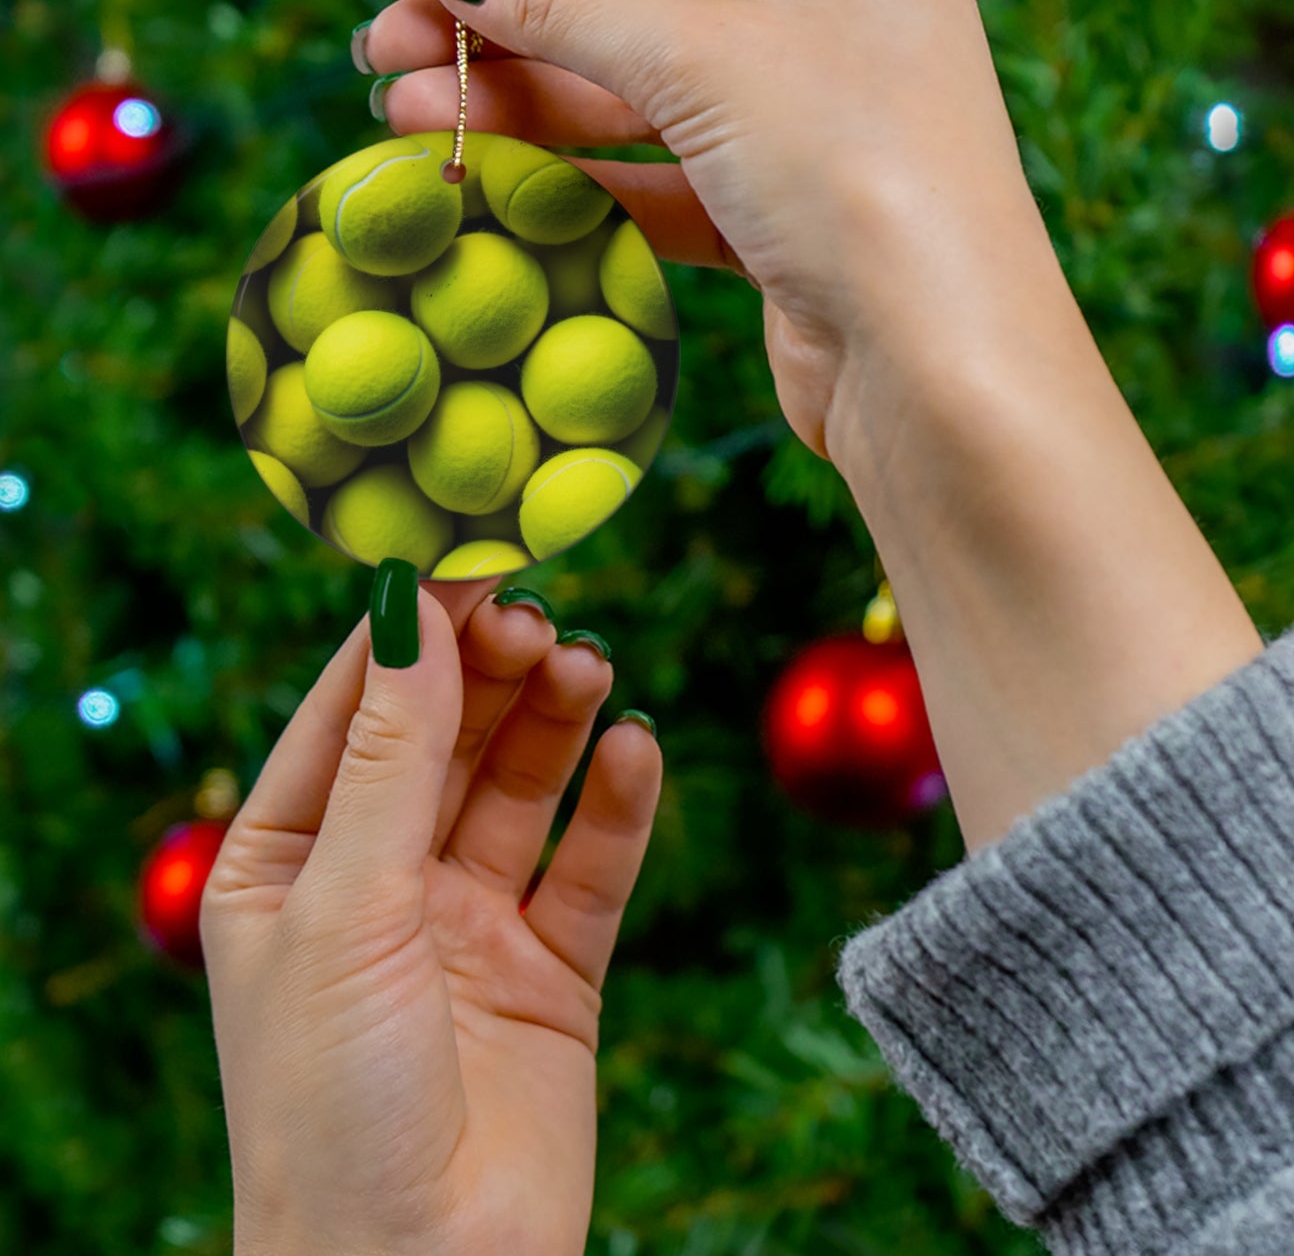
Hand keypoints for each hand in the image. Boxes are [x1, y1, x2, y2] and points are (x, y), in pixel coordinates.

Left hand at [201, 576, 661, 1255]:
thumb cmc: (331, 1104)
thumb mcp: (346, 907)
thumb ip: (391, 757)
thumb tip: (412, 611)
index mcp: (289, 863)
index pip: (353, 712)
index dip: (410, 634)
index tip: (469, 558)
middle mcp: (380, 883)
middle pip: (447, 739)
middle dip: (491, 674)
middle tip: (541, 618)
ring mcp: (469, 924)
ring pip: (521, 788)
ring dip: (555, 722)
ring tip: (589, 667)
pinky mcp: (552, 970)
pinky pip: (591, 866)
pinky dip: (617, 805)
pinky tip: (636, 749)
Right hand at [363, 0, 1057, 469]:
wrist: (939, 373)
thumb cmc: (856, 177)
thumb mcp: (705, 62)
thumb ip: (569, 3)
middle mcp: (834, 20)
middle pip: (636, 7)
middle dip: (507, 31)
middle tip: (383, 52)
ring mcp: (808, 126)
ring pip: (639, 101)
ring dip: (524, 110)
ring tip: (403, 117)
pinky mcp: (782, 221)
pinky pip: (661, 182)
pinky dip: (579, 183)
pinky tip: (490, 181)